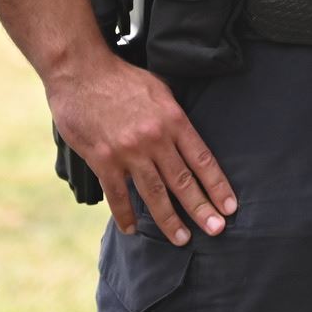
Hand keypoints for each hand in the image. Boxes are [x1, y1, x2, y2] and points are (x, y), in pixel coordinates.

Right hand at [48, 51, 236, 245]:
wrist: (81, 71)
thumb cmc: (123, 78)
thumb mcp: (160, 89)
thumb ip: (174, 117)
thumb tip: (188, 138)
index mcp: (173, 120)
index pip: (202, 160)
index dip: (217, 186)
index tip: (230, 206)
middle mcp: (155, 139)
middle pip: (183, 181)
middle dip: (201, 209)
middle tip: (216, 230)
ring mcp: (128, 151)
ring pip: (154, 193)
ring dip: (169, 219)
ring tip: (182, 239)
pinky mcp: (103, 159)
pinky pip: (117, 194)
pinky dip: (125, 214)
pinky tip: (131, 229)